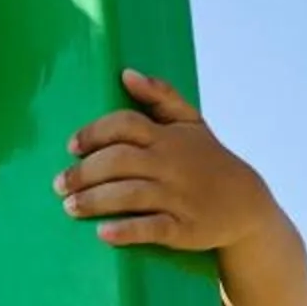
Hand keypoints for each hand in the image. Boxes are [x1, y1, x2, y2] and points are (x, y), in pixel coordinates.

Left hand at [54, 68, 278, 252]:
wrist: (247, 204)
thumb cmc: (208, 160)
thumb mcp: (191, 123)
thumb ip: (160, 96)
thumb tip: (126, 73)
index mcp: (168, 137)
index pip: (125, 124)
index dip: (94, 133)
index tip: (72, 147)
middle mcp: (171, 164)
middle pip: (118, 161)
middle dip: (83, 173)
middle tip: (59, 185)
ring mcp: (178, 197)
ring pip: (129, 195)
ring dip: (95, 200)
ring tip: (69, 207)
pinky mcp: (185, 228)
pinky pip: (152, 228)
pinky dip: (127, 230)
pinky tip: (103, 233)